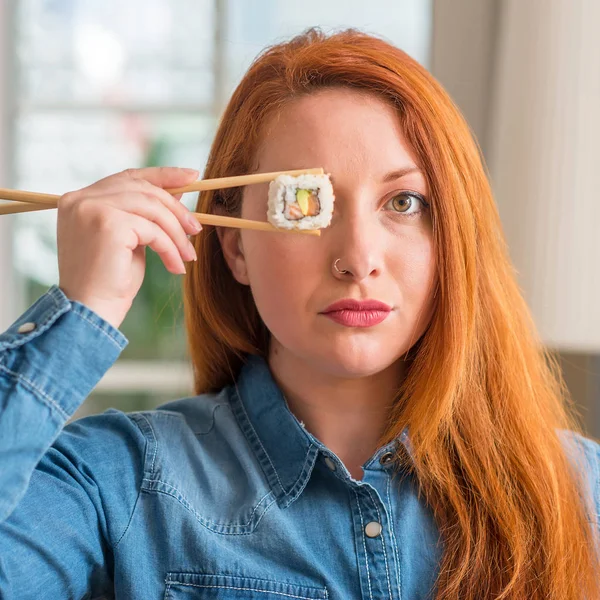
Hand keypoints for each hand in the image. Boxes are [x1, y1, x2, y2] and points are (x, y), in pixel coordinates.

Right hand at [57, 167, 200, 328]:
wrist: (91, 311)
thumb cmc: (110, 280)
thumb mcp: (132, 239)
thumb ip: (146, 214)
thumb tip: (178, 192)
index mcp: (81, 199)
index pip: (128, 176)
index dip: (163, 175)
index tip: (193, 176)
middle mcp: (81, 199)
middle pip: (144, 190)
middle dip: (176, 210)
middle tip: (196, 230)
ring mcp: (92, 208)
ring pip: (152, 208)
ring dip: (176, 234)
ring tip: (188, 255)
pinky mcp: (107, 223)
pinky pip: (153, 230)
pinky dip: (170, 248)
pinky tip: (175, 266)